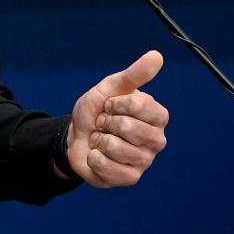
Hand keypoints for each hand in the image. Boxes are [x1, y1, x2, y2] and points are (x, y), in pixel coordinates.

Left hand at [67, 50, 167, 186]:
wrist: (76, 135)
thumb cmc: (97, 110)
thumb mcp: (110, 87)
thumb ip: (134, 74)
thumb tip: (156, 55)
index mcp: (157, 116)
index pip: (140, 105)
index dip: (117, 103)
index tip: (110, 105)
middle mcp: (156, 140)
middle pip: (128, 127)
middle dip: (106, 122)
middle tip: (104, 124)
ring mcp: (145, 161)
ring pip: (116, 147)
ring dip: (99, 141)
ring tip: (101, 140)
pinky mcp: (130, 178)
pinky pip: (108, 167)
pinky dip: (94, 158)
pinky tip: (97, 155)